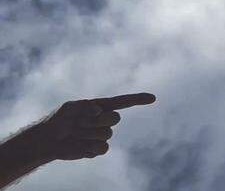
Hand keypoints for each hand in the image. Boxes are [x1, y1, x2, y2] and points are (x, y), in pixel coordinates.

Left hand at [16, 93, 155, 162]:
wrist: (48, 140)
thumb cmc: (59, 119)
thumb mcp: (69, 107)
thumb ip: (85, 106)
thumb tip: (99, 111)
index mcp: (101, 106)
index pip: (124, 102)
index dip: (138, 99)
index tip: (152, 98)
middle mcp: (105, 120)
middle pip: (115, 118)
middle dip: (96, 120)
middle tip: (78, 122)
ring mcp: (103, 135)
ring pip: (106, 134)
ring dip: (87, 133)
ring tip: (74, 133)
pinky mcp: (98, 149)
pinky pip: (102, 148)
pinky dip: (89, 147)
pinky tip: (78, 145)